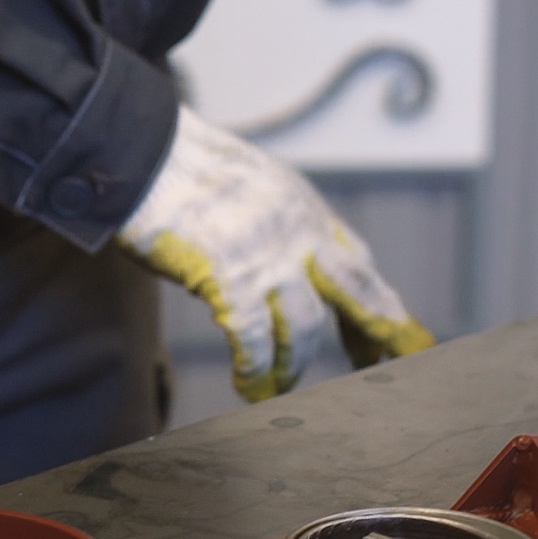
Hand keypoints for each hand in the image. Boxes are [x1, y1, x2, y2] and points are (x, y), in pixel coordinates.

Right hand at [117, 106, 433, 400]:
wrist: (143, 150)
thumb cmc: (181, 170)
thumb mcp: (253, 189)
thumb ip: (276, 228)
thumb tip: (276, 274)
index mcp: (306, 210)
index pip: (357, 263)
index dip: (376, 304)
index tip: (393, 335)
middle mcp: (300, 233)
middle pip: (357, 292)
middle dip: (379, 333)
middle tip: (385, 368)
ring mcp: (269, 256)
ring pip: (304, 327)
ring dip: (293, 365)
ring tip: (278, 388)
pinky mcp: (231, 276)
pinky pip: (256, 339)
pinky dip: (256, 370)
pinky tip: (250, 386)